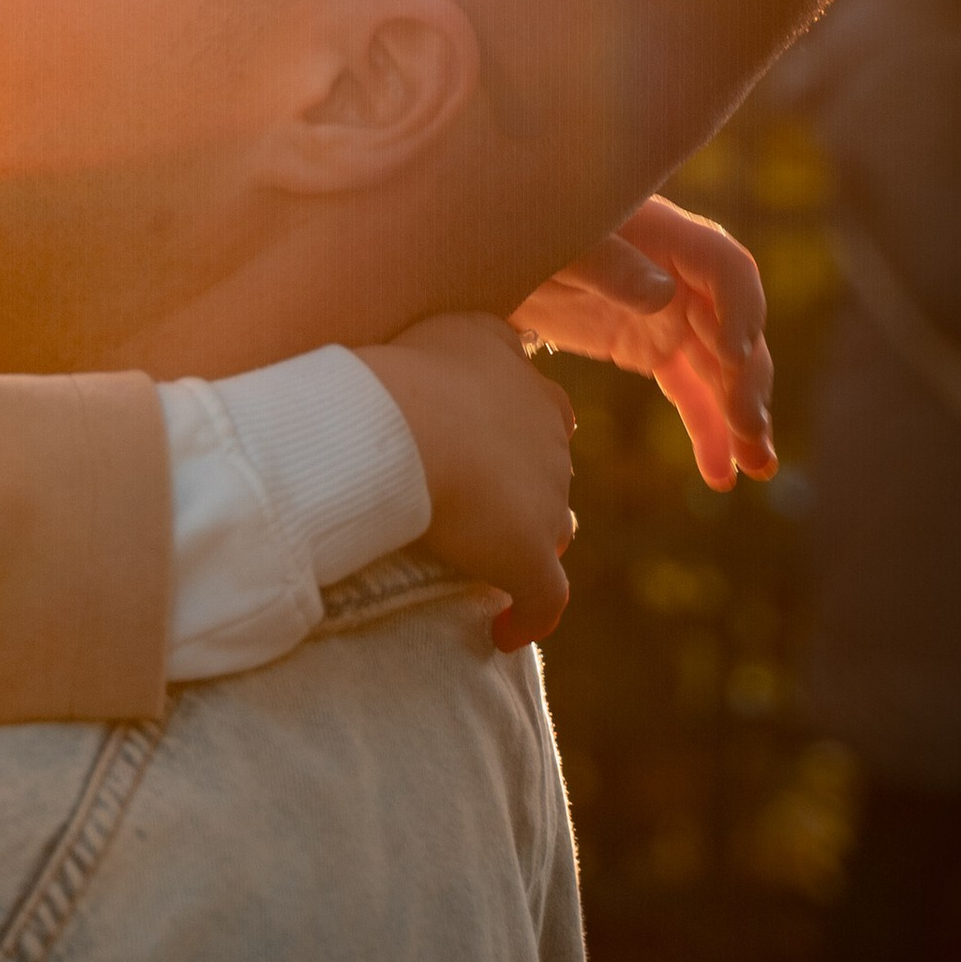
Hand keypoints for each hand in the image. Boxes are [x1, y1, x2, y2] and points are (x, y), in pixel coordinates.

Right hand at [360, 315, 576, 653]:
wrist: (407, 426)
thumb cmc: (409, 373)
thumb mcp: (449, 328)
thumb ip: (472, 335)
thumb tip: (479, 341)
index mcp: (532, 388)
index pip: (544, 413)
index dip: (521, 433)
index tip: (489, 446)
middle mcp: (551, 442)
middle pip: (549, 471)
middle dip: (525, 486)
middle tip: (477, 501)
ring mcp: (548, 501)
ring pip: (553, 527)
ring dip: (529, 539)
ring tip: (490, 558)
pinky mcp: (530, 556)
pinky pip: (542, 600)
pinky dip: (527, 617)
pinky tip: (502, 632)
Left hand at [511, 195, 774, 487]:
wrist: (478, 255)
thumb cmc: (514, 234)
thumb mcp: (553, 246)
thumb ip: (604, 265)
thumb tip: (663, 293)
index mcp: (664, 235)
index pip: (726, 270)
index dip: (740, 312)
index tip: (734, 359)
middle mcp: (679, 273)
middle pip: (733, 327)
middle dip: (746, 380)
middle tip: (748, 430)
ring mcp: (669, 313)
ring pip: (722, 368)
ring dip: (741, 416)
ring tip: (755, 468)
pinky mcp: (651, 347)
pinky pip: (690, 389)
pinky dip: (708, 429)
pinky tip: (720, 475)